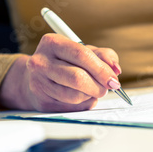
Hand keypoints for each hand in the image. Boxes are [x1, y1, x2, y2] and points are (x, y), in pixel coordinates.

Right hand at [0, 33, 121, 111]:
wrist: (37, 78)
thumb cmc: (64, 62)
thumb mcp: (83, 51)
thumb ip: (102, 55)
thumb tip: (115, 69)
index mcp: (52, 43)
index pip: (82, 55)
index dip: (102, 69)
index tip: (114, 79)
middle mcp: (41, 62)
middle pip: (78, 78)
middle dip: (99, 86)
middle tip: (107, 88)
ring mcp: (39, 83)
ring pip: (75, 96)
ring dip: (91, 96)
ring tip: (91, 90)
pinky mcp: (42, 102)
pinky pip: (72, 108)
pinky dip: (84, 104)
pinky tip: (82, 97)